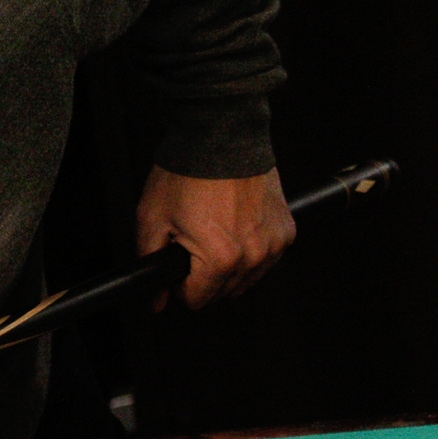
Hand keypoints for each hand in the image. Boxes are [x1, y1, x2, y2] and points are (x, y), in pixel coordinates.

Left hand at [135, 165, 294, 310]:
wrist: (220, 137)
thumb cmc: (186, 174)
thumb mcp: (152, 219)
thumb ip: (151, 263)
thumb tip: (156, 301)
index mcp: (221, 258)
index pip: (197, 300)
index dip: (179, 285)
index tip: (177, 263)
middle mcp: (253, 255)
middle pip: (222, 293)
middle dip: (203, 275)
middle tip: (191, 241)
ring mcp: (273, 243)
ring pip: (246, 279)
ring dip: (229, 267)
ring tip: (212, 231)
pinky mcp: (286, 230)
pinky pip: (266, 258)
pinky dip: (250, 251)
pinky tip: (234, 226)